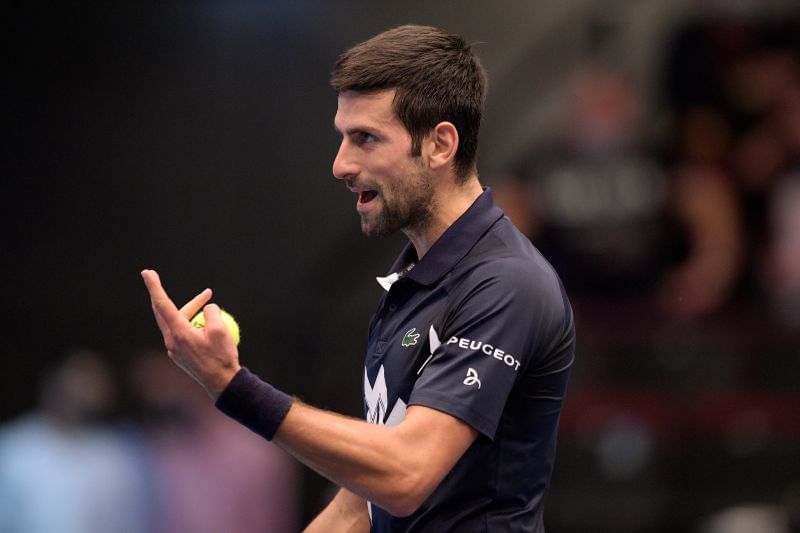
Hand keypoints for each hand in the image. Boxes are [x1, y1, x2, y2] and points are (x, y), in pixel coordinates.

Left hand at [141, 269, 241, 398]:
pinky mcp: (180, 354)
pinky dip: (192, 322)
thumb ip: (211, 312)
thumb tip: (207, 306)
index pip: (162, 305)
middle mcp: (172, 341)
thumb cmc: (222, 357)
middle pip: (164, 311)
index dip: (154, 287)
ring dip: (189, 308)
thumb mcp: (221, 329)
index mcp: (179, 333)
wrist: (222, 382)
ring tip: (207, 298)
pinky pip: (182, 331)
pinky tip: (207, 322)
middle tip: (153, 275)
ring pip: (176, 321)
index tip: (147, 273)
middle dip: (160, 293)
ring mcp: (174, 349)